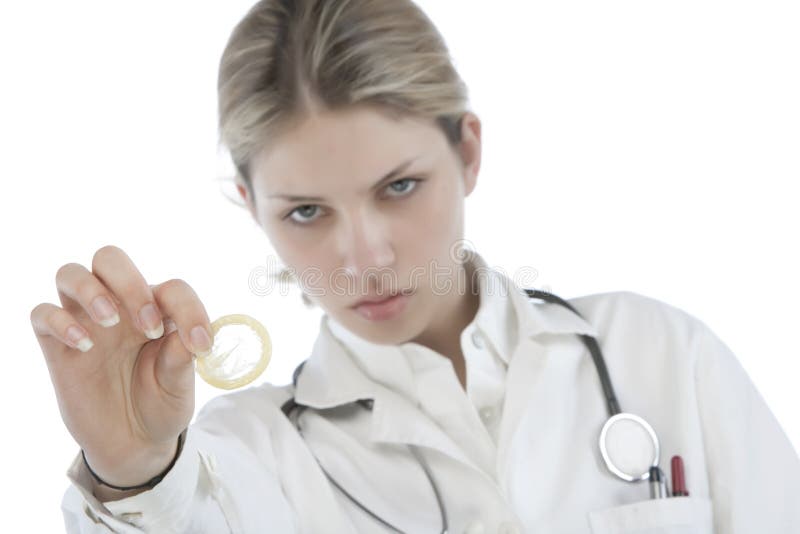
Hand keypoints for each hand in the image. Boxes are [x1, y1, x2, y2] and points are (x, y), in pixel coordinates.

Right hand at [30, 245, 212, 486]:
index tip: (200, 345)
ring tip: (112, 323)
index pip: (171, 287)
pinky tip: (84, 346)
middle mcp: (119, 308)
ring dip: (90, 290)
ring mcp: (86, 324)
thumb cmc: (160, 404)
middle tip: (148, 326)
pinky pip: (42, 314)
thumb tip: (187, 336)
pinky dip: (60, 321)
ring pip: (70, 273)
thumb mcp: (179, 386)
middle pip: (109, 258)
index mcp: (157, 310)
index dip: (189, 309)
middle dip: (130, 283)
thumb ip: (181, 359)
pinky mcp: (58, 348)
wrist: (133, 444)